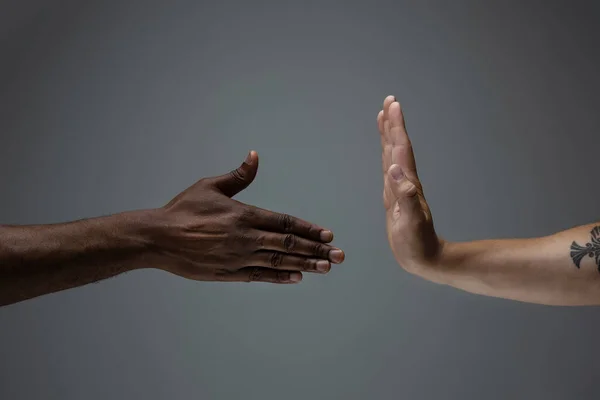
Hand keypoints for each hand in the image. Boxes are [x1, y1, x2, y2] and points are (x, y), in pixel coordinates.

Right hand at [147, 151, 343, 283]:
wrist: (157, 238)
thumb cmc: (183, 209)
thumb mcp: (210, 186)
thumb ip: (238, 175)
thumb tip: (255, 156)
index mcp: (243, 215)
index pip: (285, 223)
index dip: (308, 229)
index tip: (328, 234)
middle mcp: (245, 238)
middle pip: (288, 245)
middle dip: (316, 250)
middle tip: (339, 256)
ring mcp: (238, 258)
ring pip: (279, 262)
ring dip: (305, 265)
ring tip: (326, 267)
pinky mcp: (229, 273)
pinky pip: (260, 276)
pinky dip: (280, 277)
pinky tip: (297, 277)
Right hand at [377, 96, 443, 275]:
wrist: (424, 259)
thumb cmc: (417, 243)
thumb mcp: (412, 221)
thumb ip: (405, 194)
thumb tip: (393, 168)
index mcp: (406, 183)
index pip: (400, 149)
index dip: (395, 127)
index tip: (392, 105)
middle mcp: (404, 181)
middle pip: (397, 147)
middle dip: (392, 124)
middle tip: (389, 102)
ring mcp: (399, 188)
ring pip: (392, 156)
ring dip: (389, 136)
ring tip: (384, 118)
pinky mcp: (395, 197)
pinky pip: (389, 170)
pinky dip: (386, 157)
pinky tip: (385, 155)